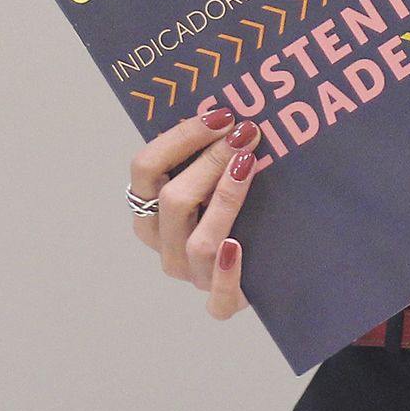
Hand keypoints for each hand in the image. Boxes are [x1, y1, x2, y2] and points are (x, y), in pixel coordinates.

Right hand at [128, 107, 257, 319]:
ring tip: (249, 166)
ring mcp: (191, 275)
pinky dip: (228, 274)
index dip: (181, 136)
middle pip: (172, 199)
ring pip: (199, 242)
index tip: (221, 115)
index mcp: (151, 208)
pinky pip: (218, 299)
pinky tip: (239, 245)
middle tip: (244, 134)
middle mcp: (165, 243)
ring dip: (225, 198)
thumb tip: (228, 109)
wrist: (264, 257)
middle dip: (210, 161)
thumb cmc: (233, 202)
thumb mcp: (212, 172)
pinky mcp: (219, 301)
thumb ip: (207, 148)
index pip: (145, 167)